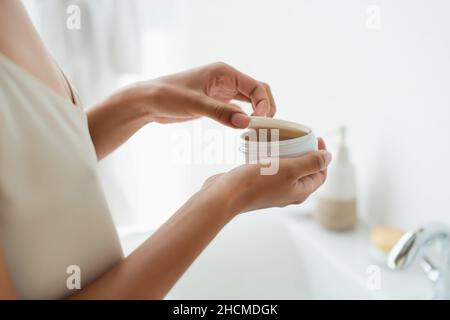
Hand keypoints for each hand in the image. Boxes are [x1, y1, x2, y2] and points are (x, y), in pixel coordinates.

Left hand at [126, 62, 275, 127]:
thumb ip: (221, 112)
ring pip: (250, 101)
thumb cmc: (168, 95)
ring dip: (257, 113)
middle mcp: (226, 80)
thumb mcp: (195, 103)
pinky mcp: (216, 103)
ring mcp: (222, 91)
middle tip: (264, 127)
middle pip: (258, 92)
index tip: (261, 122)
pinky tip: (244, 129)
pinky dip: (245, 118)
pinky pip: (238, 109)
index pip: (256, 86)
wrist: (148, 102)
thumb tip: (246, 123)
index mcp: (224, 72)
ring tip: (258, 130)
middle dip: (265, 108)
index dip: (264, 104)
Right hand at [200, 138, 330, 214]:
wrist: (225, 195)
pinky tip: (265, 148)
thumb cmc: (257, 182)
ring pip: (287, 170)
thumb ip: (311, 163)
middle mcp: (288, 193)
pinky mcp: (258, 185)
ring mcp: (272, 190)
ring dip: (288, 154)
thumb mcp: (290, 169)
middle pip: (305, 171)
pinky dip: (273, 158)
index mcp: (300, 192)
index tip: (316, 138)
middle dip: (306, 153)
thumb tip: (329, 157)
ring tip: (284, 140)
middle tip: (300, 137)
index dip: (323, 156)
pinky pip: (271, 170)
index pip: (321, 174)